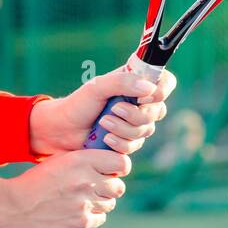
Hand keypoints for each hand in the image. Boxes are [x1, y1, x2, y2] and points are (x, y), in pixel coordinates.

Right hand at [0, 149, 129, 227]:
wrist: (16, 206)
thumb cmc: (37, 180)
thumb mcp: (60, 159)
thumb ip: (86, 160)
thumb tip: (109, 165)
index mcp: (82, 160)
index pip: (121, 163)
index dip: (119, 168)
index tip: (113, 171)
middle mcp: (87, 181)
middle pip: (118, 187)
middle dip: (110, 187)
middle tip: (98, 187)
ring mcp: (85, 203)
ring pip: (109, 204)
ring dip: (100, 202)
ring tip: (82, 199)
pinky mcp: (81, 222)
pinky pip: (99, 219)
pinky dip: (91, 216)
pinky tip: (77, 211)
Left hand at [29, 66, 177, 155]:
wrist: (61, 131)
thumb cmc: (78, 104)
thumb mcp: (97, 87)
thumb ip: (122, 82)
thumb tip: (149, 89)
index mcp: (135, 84)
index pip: (165, 83)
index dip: (162, 90)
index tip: (145, 96)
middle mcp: (139, 104)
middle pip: (157, 111)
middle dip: (135, 114)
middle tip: (114, 109)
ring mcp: (134, 125)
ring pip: (146, 131)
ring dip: (124, 128)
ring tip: (103, 123)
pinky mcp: (127, 143)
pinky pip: (134, 146)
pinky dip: (119, 143)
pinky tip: (104, 139)